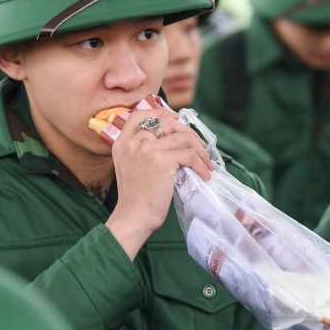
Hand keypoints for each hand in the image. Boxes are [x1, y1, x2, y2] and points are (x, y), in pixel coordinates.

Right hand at [106, 109, 213, 259]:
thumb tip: (175, 140)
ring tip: (206, 164)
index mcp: (122, 143)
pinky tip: (204, 175)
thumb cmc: (136, 198)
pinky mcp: (161, 160)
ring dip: (200, 150)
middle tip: (200, 147)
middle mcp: (132, 142)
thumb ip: (144, 151)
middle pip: (166, 122)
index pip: (139, 114)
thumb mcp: (132, 167)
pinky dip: (202, 164)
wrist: (133, 217)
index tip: (176, 120)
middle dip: (188, 132)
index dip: (160, 112)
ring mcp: (146, 149)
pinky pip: (190, 155)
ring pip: (183, 137)